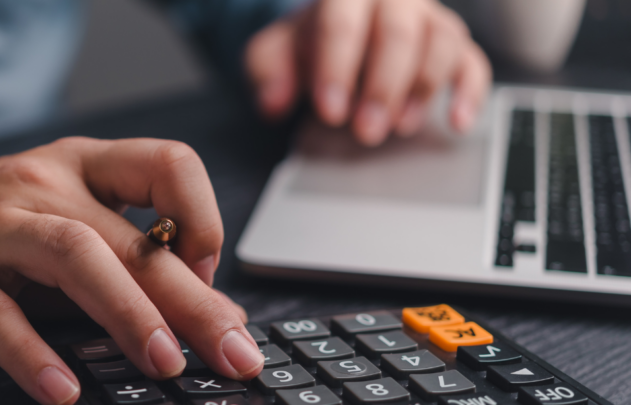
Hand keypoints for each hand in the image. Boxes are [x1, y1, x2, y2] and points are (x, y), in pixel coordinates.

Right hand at [0, 138, 262, 404]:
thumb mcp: (61, 227)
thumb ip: (128, 264)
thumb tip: (216, 317)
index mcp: (80, 166)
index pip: (165, 164)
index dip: (202, 219)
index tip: (210, 278)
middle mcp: (40, 183)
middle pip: (127, 235)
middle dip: (190, 299)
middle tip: (234, 352)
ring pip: (70, 255)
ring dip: (126, 312)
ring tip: (164, 364)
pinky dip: (33, 353)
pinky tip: (63, 391)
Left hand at [246, 0, 490, 145]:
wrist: (337, 33)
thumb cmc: (309, 44)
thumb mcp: (274, 53)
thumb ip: (267, 72)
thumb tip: (272, 102)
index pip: (341, 23)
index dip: (337, 68)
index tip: (330, 112)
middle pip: (397, 33)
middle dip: (382, 87)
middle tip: (365, 131)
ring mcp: (428, 19)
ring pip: (441, 42)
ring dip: (422, 89)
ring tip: (399, 127)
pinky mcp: (454, 45)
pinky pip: (473, 62)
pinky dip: (469, 92)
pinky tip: (457, 122)